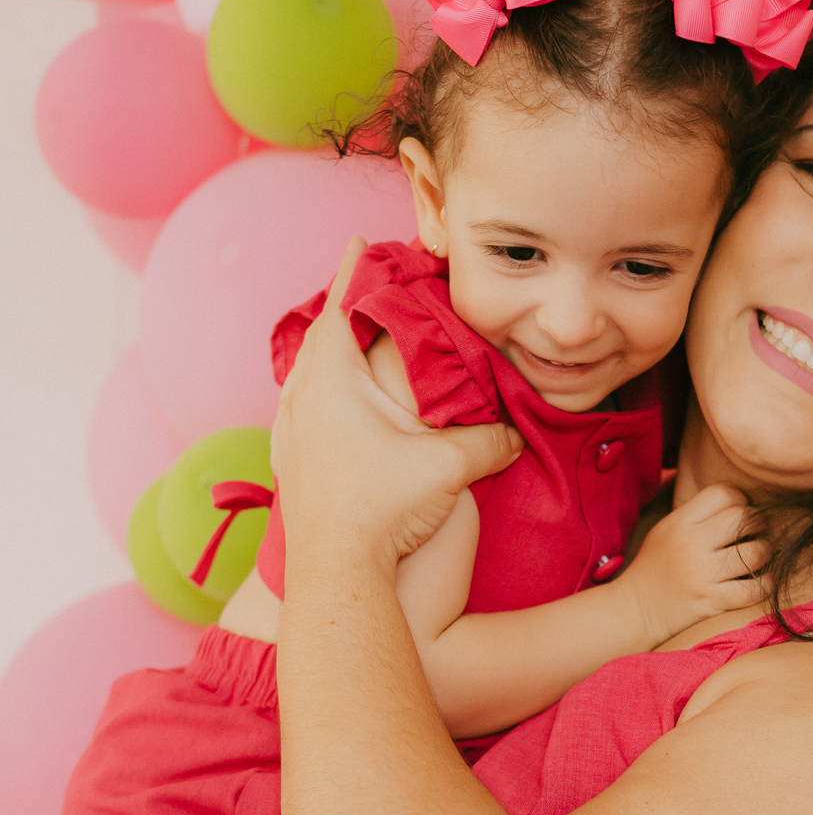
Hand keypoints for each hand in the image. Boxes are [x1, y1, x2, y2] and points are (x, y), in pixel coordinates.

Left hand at [273, 237, 522, 568]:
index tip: (359, 241)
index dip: (354, 271)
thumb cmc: (383, 510)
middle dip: (344, 309)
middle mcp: (301, 399)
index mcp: (332, 380)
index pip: (341, 305)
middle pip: (320, 336)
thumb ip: (489, 441)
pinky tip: (339, 410)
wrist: (336, 573)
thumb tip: (520, 433)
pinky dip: (321, 394)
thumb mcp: (449, 467)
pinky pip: (303, 411)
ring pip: (306, 376)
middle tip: (366, 290)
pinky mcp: (291, 465)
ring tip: (353, 346)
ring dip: (329, 355)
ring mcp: (290, 434)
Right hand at [619, 483, 769, 644]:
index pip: (723, 494)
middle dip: (758, 523)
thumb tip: (732, 494)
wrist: (635, 611)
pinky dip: (765, 585)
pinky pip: (753, 589)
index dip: (739, 500)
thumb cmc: (654, 567)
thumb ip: (694, 512)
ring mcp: (703, 574)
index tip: (738, 514)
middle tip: (757, 532)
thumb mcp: (663, 529)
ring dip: (766, 553)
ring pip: (756, 552)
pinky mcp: (712, 601)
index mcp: (679, 522)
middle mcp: (692, 545)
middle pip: (744, 518)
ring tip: (761, 556)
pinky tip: (763, 582)